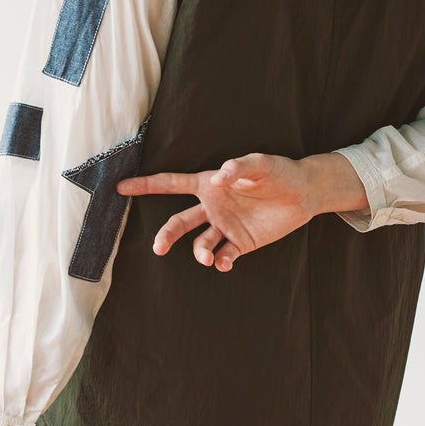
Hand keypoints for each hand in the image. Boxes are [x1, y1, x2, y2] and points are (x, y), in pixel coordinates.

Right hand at [116, 150, 368, 271]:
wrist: (303, 194)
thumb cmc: (278, 172)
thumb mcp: (260, 163)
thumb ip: (238, 167)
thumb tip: (218, 178)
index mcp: (209, 184)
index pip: (171, 184)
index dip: (146, 185)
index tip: (121, 188)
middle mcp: (212, 207)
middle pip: (179, 222)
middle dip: (166, 235)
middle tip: (158, 247)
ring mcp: (225, 226)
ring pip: (200, 242)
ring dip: (199, 252)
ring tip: (207, 257)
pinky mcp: (241, 242)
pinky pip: (224, 255)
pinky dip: (220, 261)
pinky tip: (223, 261)